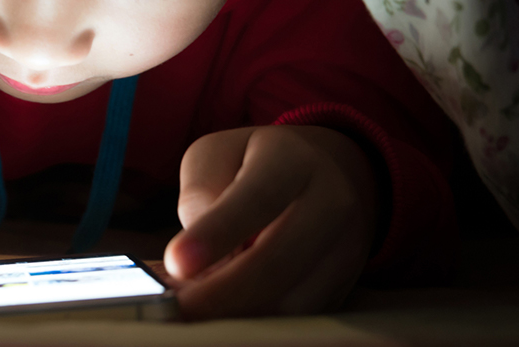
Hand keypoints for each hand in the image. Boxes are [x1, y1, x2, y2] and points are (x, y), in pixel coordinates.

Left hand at [165, 125, 377, 318]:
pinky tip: (219, 314)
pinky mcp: (342, 286)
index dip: (216, 233)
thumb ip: (200, 193)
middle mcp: (331, 204)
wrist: (327, 174)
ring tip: (189, 312)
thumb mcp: (217, 154)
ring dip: (233, 315)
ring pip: (288, 301)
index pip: (257, 198)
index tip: (176, 263)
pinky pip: (295, 317)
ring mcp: (344, 250)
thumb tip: (195, 256)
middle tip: (173, 307)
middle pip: (277, 262)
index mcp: (293, 161)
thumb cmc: (256, 164)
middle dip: (219, 294)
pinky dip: (252, 321)